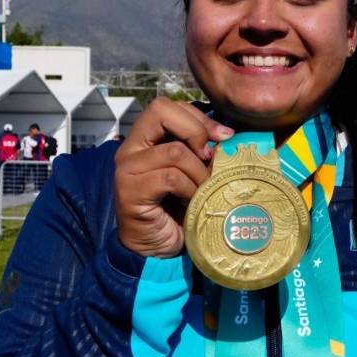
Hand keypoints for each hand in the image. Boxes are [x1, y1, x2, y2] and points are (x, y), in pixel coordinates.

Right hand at [114, 99, 232, 258]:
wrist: (156, 250)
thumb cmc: (176, 210)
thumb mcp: (192, 173)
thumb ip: (200, 152)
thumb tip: (229, 137)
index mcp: (144, 140)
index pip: (167, 106)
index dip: (198, 117)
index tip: (223, 137)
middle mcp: (130, 149)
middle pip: (160, 110)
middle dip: (196, 130)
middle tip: (209, 157)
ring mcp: (127, 169)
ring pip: (174, 150)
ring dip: (199, 172)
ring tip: (202, 190)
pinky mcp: (131, 191)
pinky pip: (170, 177)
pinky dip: (189, 189)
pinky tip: (191, 202)